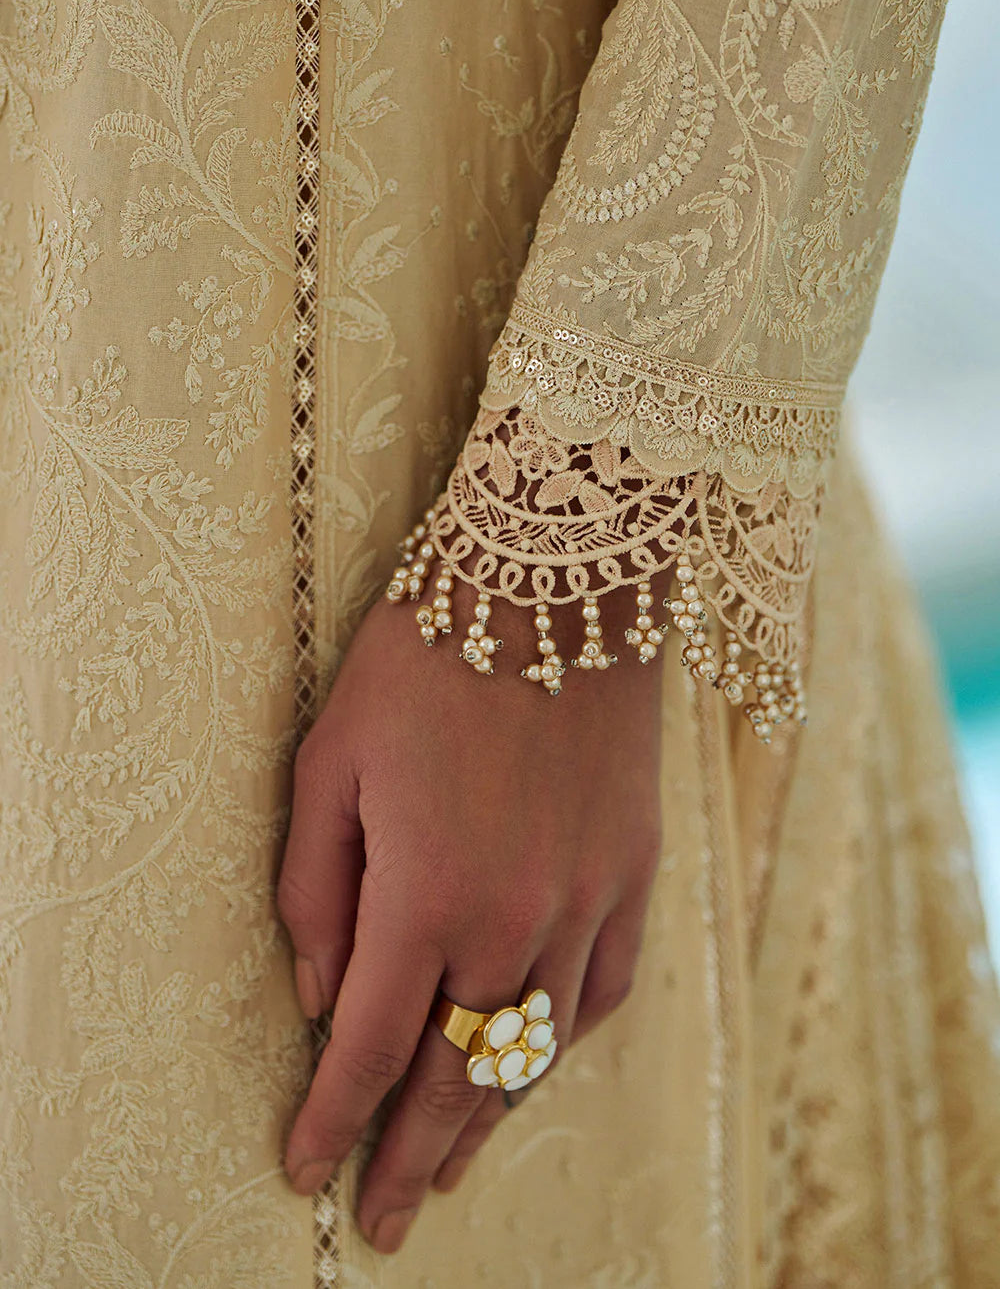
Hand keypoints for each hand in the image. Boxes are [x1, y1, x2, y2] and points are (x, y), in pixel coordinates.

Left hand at [276, 577, 662, 1253]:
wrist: (555, 584)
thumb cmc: (422, 660)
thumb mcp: (331, 761)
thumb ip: (316, 890)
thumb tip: (323, 998)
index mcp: (424, 894)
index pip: (371, 1047)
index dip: (332, 1119)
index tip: (305, 1169)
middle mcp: (513, 919)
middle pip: (455, 1075)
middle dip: (410, 1156)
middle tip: (384, 1218)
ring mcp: (586, 901)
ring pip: (532, 1049)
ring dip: (486, 1119)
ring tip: (451, 1169)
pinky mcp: (635, 872)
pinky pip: (601, 990)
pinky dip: (561, 1043)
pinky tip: (533, 1064)